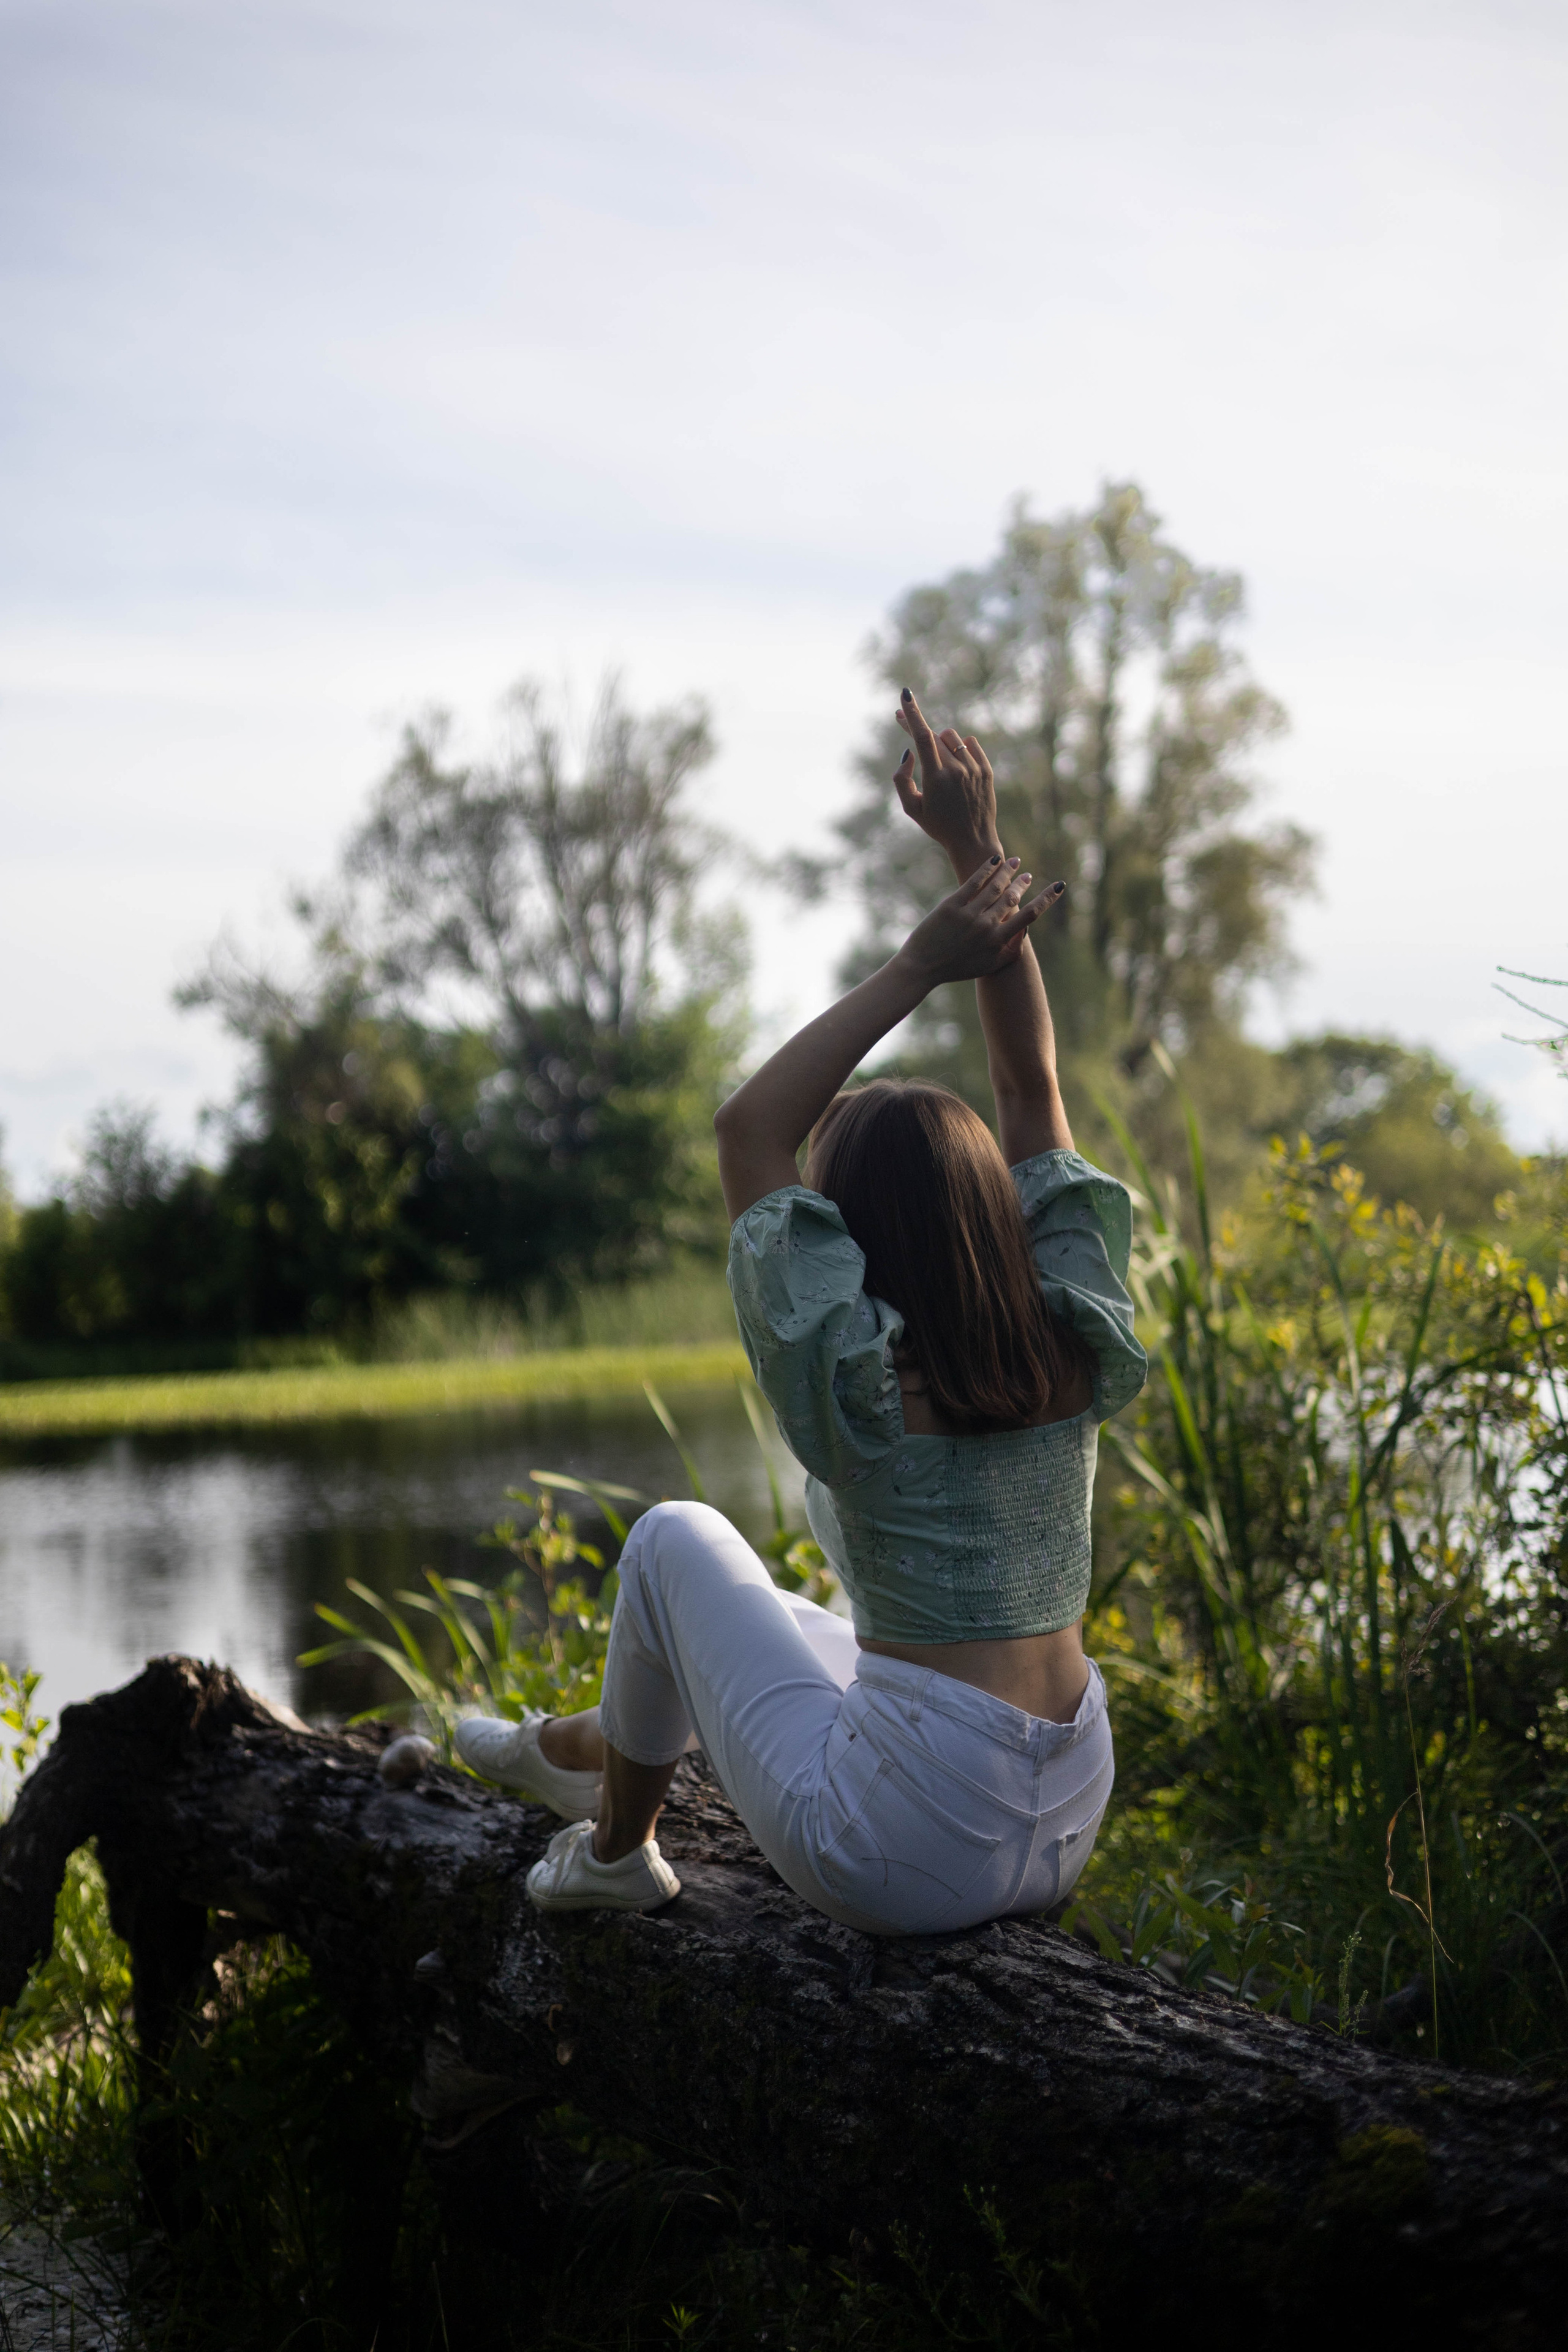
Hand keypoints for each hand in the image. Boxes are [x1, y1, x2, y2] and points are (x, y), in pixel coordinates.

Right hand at [893, 689, 1001, 868]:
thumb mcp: (912, 808)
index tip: (905, 695)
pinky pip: (970, 743)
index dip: (911, 714)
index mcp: (935, 778)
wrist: (973, 840)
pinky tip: (957, 764)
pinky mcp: (987, 770)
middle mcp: (956, 770)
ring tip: (940, 764)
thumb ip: (902, 779)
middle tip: (907, 727)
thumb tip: (908, 752)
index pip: (922, 736)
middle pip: (934, 737)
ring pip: (952, 738)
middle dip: (919, 730)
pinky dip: (961, 748)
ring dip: (941, 742)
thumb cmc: (938, 826)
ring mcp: (974, 769)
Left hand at [896, 857, 1060, 990]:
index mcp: (998, 942)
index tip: (1059, 887)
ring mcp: (969, 915)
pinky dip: (986, 869)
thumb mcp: (988, 966)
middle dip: (1022, 884)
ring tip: (1014, 862)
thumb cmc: (956, 969)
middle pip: (1012, 898)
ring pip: (995, 887)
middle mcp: (986, 927)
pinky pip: (973, 882)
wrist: (922, 967)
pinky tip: (994, 859)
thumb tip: (1025, 933)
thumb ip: (1010, 952)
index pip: (1029, 916)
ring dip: (1007, 871)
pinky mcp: (951, 906)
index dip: (1047, 900)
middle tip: (1027, 875)